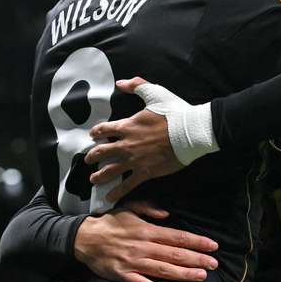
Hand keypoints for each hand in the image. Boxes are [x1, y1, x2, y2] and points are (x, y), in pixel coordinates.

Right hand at [74, 201, 218, 281]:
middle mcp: (143, 246)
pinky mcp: (123, 275)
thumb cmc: (110, 222)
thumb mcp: (130, 207)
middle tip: (214, 264)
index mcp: (147, 230)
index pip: (177, 237)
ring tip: (201, 276)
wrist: (84, 238)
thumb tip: (168, 214)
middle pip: (175, 254)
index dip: (197, 241)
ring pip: (163, 269)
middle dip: (197, 259)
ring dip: (184, 273)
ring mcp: (133, 262)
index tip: (212, 246)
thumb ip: (150, 208)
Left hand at [87, 77, 217, 202]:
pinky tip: (108, 198)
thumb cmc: (174, 112)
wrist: (191, 132)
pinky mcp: (145, 172)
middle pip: (102, 151)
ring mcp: (134, 160)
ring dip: (100, 175)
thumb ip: (137, 86)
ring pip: (110, 170)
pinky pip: (127, 184)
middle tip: (89, 160)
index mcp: (128, 125)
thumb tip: (120, 82)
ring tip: (94, 179)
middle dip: (93, 156)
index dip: (96, 132)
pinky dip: (116, 192)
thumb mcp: (155, 93)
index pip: (104, 129)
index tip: (93, 136)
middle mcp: (126, 144)